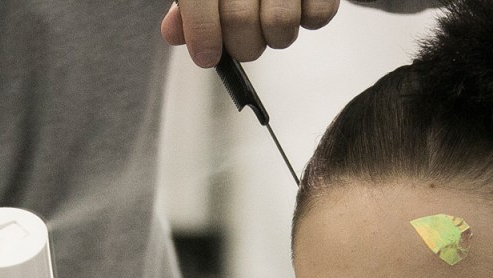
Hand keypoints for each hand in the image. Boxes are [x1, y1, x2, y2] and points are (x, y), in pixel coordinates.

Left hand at [162, 0, 341, 66]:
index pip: (200, 1)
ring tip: (270, 23)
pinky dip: (308, 20)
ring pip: (280, 25)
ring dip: (274, 37)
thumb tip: (174, 33)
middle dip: (240, 46)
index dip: (203, 36)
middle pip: (241, 21)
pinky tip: (297, 7)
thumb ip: (191, 6)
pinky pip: (318, 16)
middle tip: (242, 43)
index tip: (207, 57)